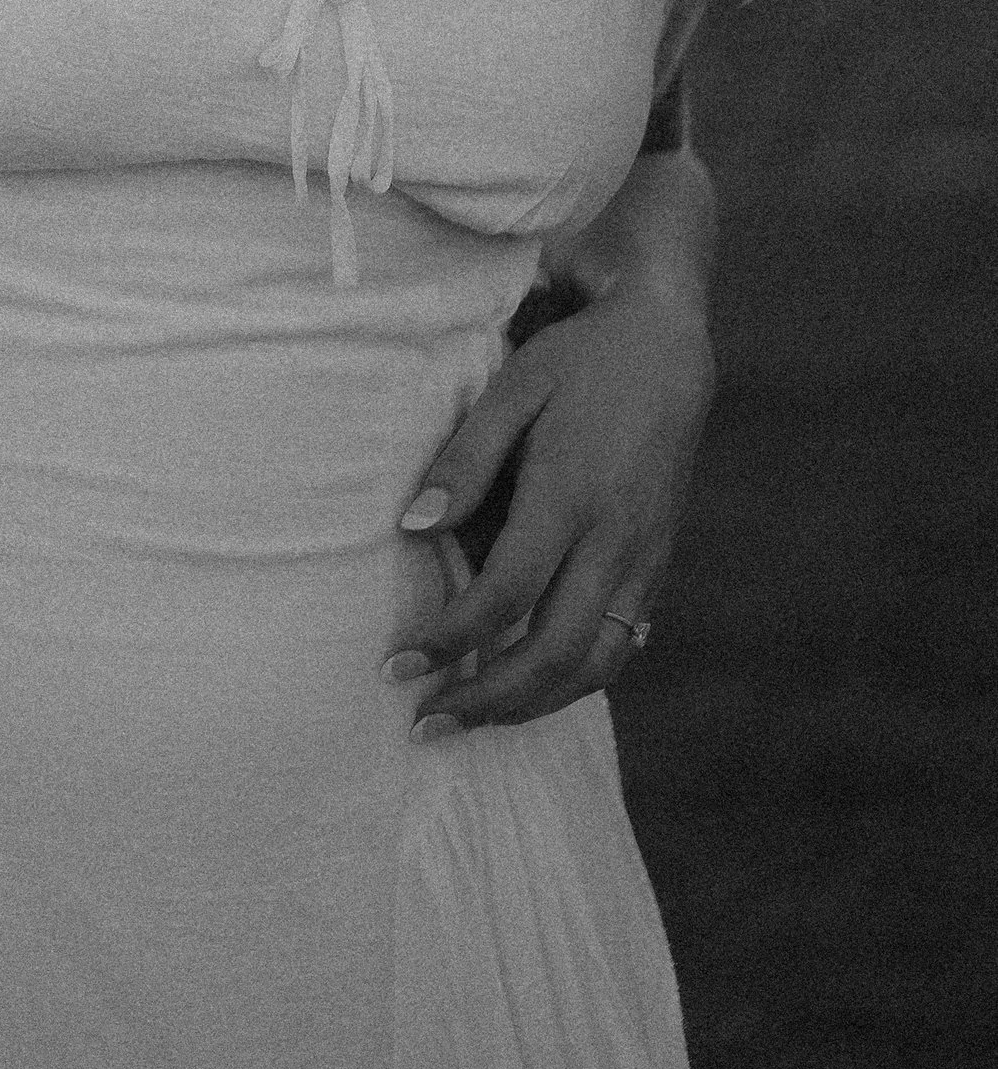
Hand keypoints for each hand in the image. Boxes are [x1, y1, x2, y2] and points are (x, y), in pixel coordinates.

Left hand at [390, 267, 713, 734]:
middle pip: (555, 653)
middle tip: (425, 723)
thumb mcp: (513, 388)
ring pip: (596, 665)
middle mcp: (616, 540)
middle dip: (487, 700)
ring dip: (531, 704)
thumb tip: (412, 528)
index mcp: (572, 496)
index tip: (399, 665)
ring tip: (470, 719)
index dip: (449, 640)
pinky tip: (528, 686)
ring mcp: (645, 559)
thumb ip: (464, 462)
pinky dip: (573, 679)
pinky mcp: (658, 565)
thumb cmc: (578, 361)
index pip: (505, 595)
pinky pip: (620, 645)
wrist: (669, 344)